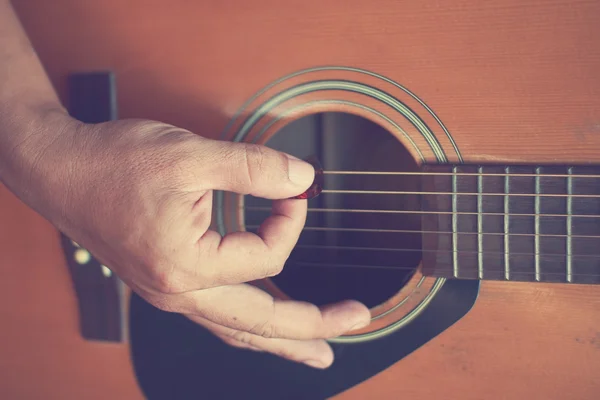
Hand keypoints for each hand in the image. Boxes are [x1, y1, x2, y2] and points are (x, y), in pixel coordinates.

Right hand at [29, 116, 369, 367]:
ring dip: (282, 339)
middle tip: (355, 322)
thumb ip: (254, 168)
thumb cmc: (113, 163)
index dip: (291, 219)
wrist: (60, 170)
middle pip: (261, 323)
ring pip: (238, 330)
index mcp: (187, 267)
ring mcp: (171, 295)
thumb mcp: (191, 155)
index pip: (267, 257)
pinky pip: (217, 317)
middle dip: (313, 324)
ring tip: (316, 351)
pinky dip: (249, 325)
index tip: (292, 188)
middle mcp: (179, 293)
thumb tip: (303, 178)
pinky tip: (261, 327)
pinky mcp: (166, 284)